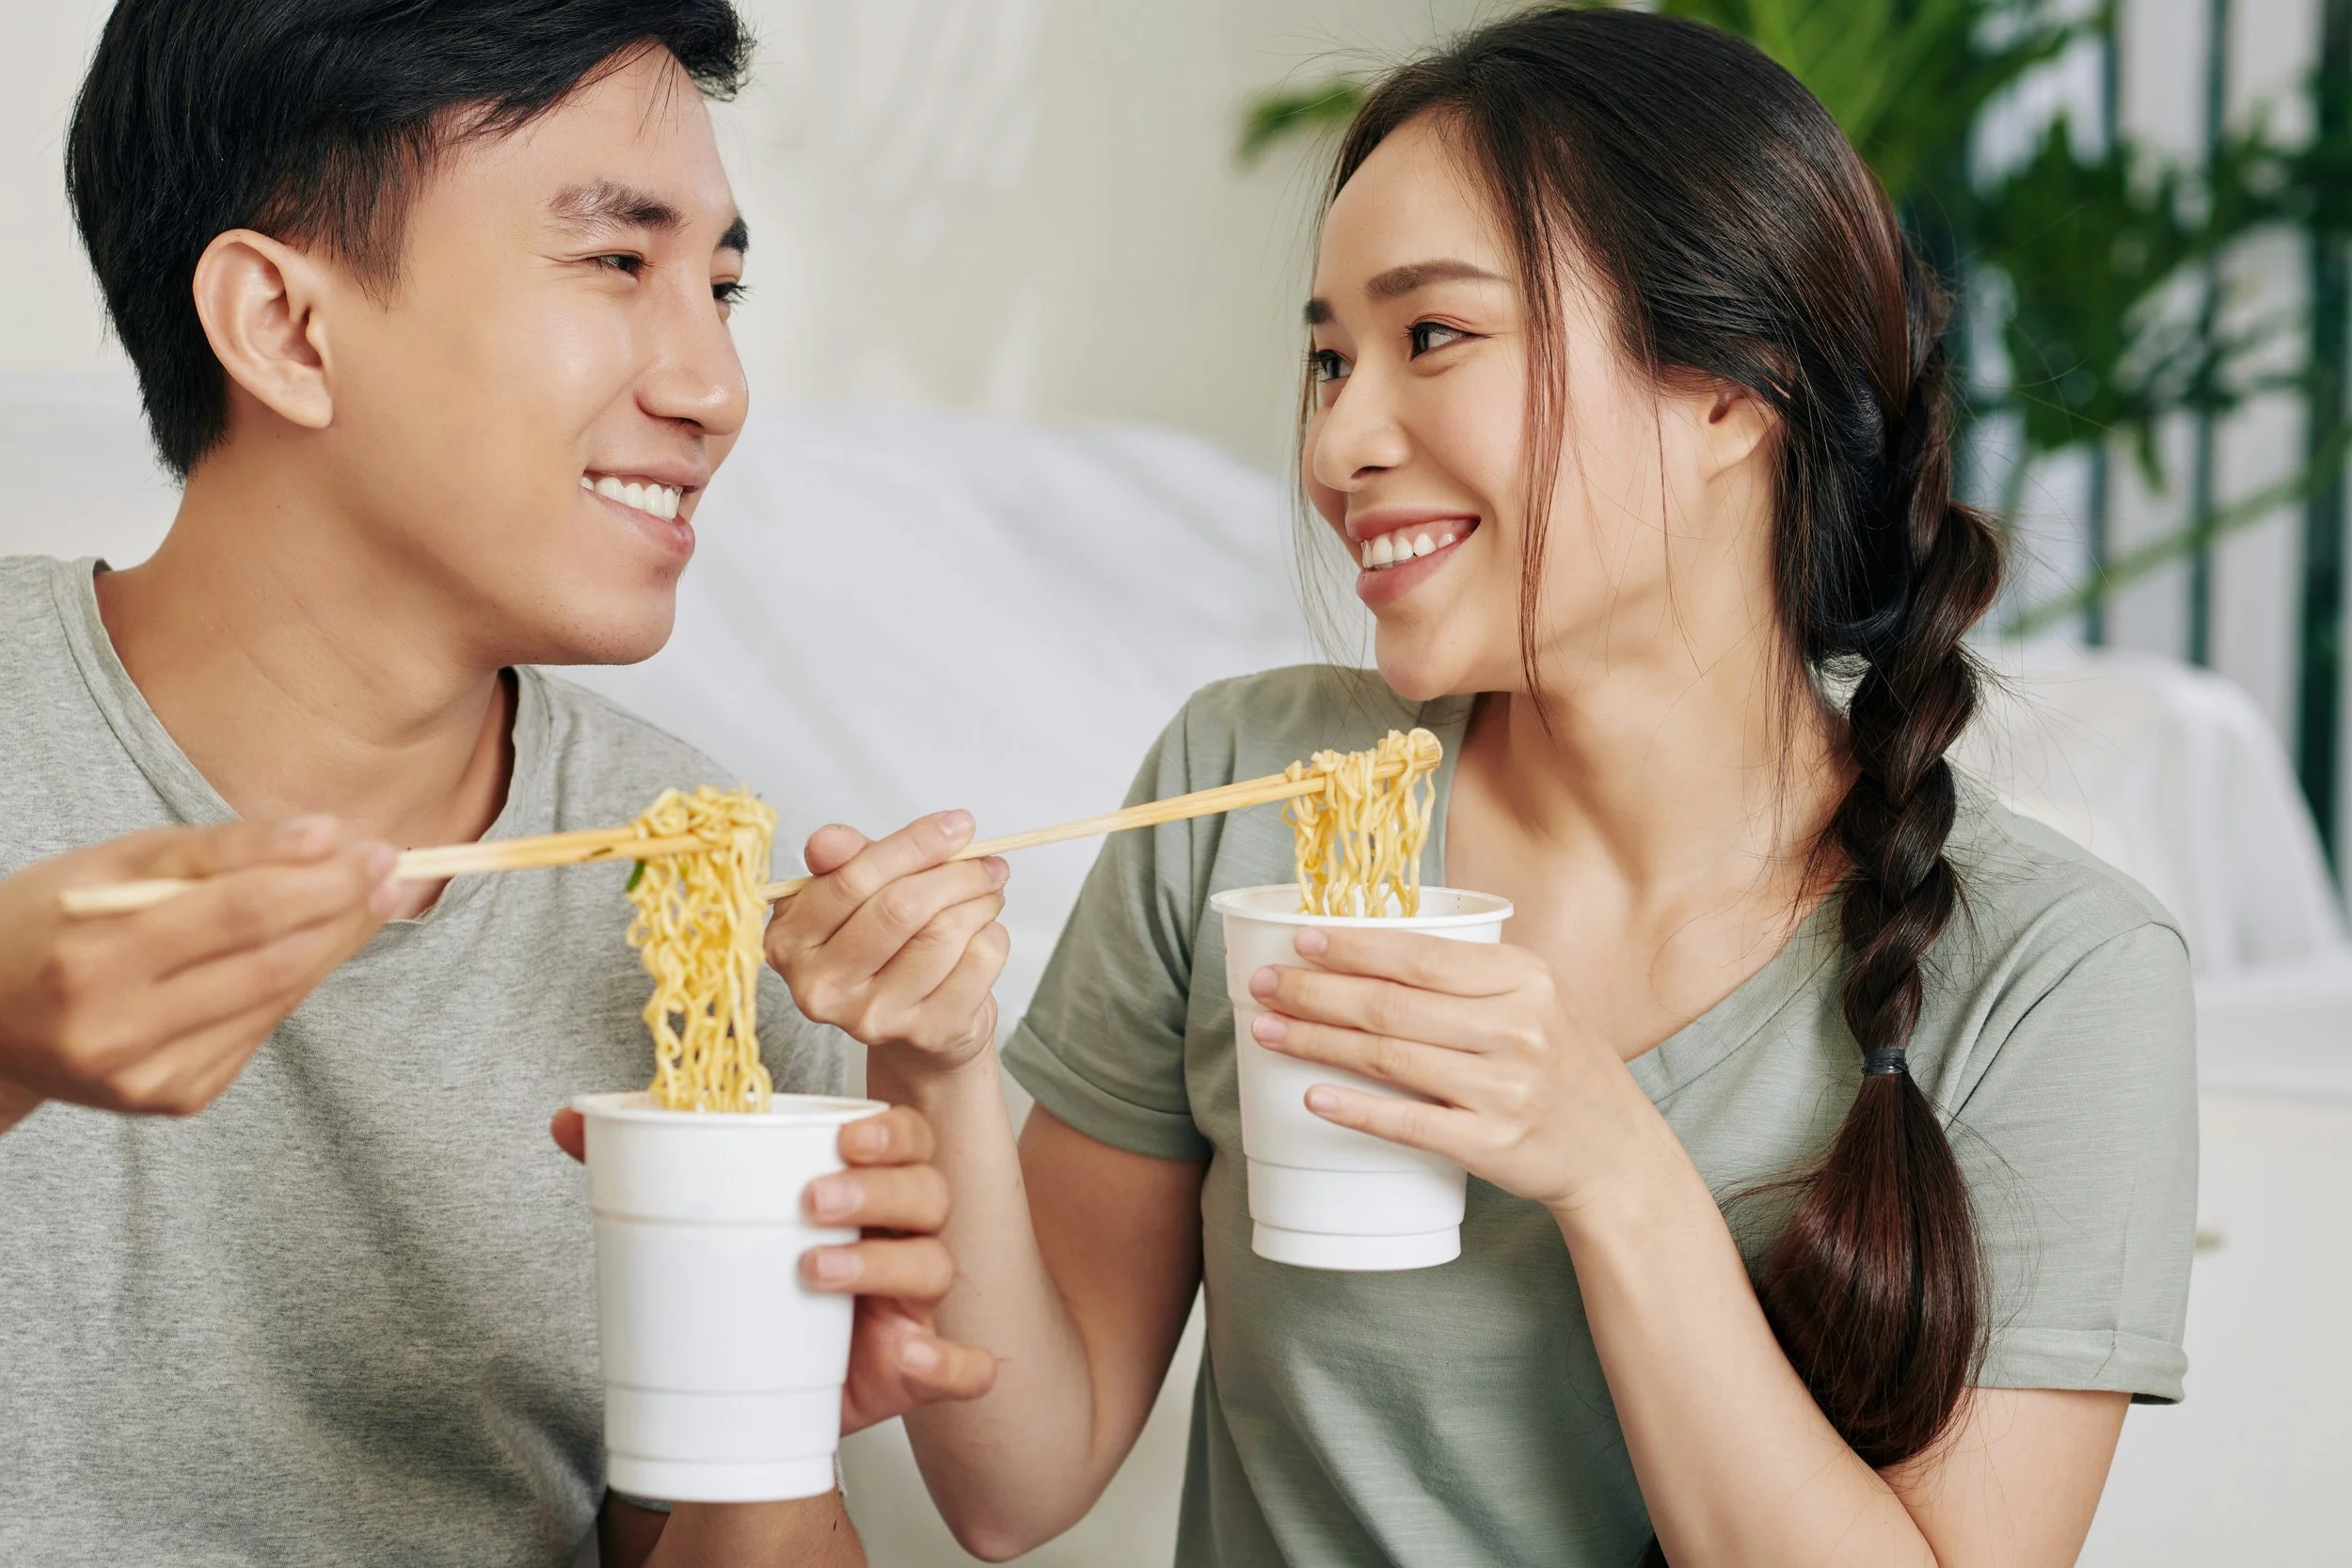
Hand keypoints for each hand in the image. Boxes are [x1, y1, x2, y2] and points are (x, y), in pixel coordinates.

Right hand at [0, 816, 397, 1129]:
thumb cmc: (52, 922)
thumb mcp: (114, 863)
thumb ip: (220, 848)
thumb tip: (326, 834)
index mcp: (93, 959)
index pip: (240, 913)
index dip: (321, 879)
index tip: (372, 846)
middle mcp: (117, 1032)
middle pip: (271, 963)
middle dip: (343, 911)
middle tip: (391, 868)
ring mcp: (147, 1078)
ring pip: (277, 1001)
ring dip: (336, 944)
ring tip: (370, 898)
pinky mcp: (172, 1100)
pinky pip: (258, 1031)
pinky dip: (294, 983)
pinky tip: (312, 945)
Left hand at [550, 1103, 998, 1434]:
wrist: (747, 1400)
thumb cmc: (748, 1295)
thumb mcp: (706, 1229)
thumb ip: (647, 1170)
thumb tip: (570, 1122)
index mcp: (864, 1193)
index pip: (907, 1141)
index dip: (890, 1132)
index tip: (843, 1136)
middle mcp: (898, 1240)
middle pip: (929, 1194)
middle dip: (880, 1189)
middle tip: (812, 1201)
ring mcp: (910, 1308)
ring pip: (937, 1268)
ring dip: (886, 1263)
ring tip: (815, 1272)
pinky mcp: (912, 1373)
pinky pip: (961, 1369)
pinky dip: (951, 1364)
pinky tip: (911, 1359)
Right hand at [764, 812, 1010, 1074]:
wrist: (912, 1024)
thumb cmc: (880, 944)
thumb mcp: (852, 894)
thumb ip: (846, 860)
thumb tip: (830, 840)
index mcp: (791, 941)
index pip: (853, 880)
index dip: (913, 844)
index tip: (956, 825)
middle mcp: (821, 987)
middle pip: (902, 908)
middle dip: (956, 873)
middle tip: (987, 862)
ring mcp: (873, 1017)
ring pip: (946, 932)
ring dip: (980, 901)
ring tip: (987, 894)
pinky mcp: (926, 1033)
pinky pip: (978, 961)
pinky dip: (992, 934)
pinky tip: (982, 933)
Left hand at [1245, 925, 1659, 1216]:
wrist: (1614, 1150)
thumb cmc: (1560, 1063)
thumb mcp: (1537, 998)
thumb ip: (1471, 973)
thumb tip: (1368, 947)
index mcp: (1525, 979)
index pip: (1421, 956)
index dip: (1353, 947)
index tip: (1300, 940)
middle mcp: (1517, 1029)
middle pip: (1392, 1005)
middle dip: (1316, 992)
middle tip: (1263, 985)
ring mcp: (1505, 1090)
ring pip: (1390, 1058)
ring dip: (1318, 1043)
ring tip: (1267, 1032)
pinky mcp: (1492, 1144)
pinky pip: (1409, 1123)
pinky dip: (1356, 1109)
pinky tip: (1313, 1096)